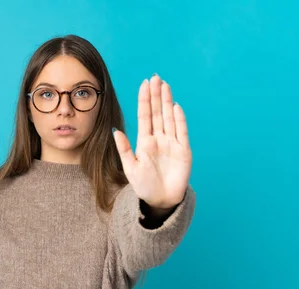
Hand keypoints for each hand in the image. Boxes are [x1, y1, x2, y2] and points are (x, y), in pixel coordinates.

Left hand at [112, 74, 192, 209]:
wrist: (161, 201)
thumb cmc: (144, 186)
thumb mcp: (130, 168)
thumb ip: (124, 149)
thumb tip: (115, 130)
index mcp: (145, 141)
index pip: (145, 116)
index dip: (144, 100)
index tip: (144, 84)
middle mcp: (159, 139)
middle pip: (157, 112)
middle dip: (156, 95)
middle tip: (155, 77)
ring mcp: (172, 143)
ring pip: (169, 118)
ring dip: (167, 102)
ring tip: (165, 85)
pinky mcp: (183, 150)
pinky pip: (181, 132)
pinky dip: (179, 119)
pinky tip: (175, 106)